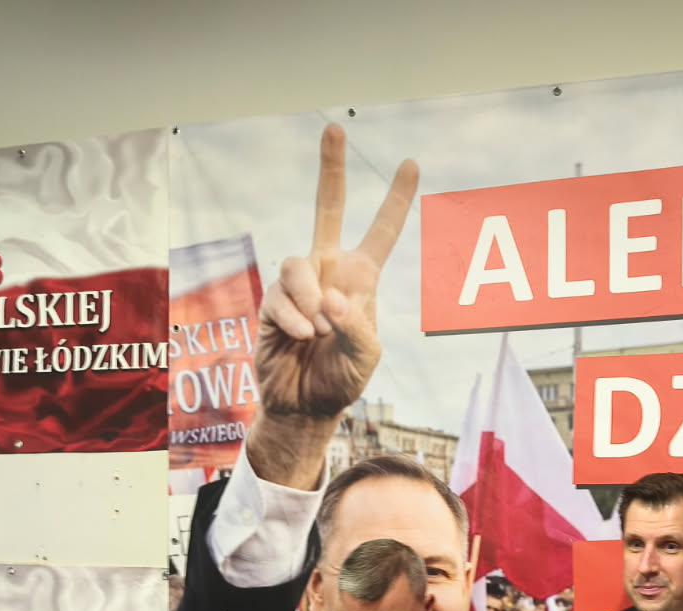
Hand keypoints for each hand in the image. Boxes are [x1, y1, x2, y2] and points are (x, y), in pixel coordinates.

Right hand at [247, 125, 418, 488]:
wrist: (304, 407)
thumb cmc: (341, 379)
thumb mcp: (366, 357)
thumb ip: (357, 326)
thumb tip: (330, 296)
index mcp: (360, 280)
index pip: (380, 233)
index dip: (395, 200)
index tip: (411, 164)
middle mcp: (327, 272)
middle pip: (325, 209)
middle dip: (331, 169)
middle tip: (334, 130)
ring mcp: (297, 286)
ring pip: (296, 264)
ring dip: (309, 298)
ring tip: (320, 332)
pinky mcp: (271, 304)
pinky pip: (280, 297)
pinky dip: (295, 319)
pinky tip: (305, 338)